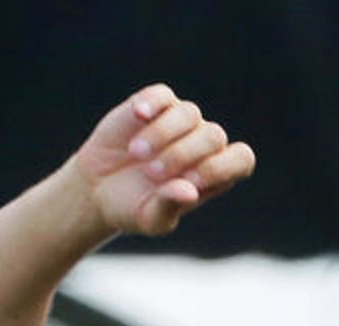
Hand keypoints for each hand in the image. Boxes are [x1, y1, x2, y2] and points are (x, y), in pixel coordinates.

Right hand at [72, 84, 254, 236]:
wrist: (97, 189)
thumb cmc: (132, 208)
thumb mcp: (150, 218)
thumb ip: (169, 206)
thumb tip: (188, 192)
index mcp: (216, 173)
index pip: (241, 159)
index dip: (220, 167)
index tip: (190, 180)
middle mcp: (204, 144)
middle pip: (214, 136)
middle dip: (183, 154)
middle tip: (152, 173)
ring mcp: (181, 122)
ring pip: (189, 113)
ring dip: (163, 133)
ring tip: (137, 154)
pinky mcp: (153, 105)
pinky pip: (162, 94)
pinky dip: (152, 102)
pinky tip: (139, 113)